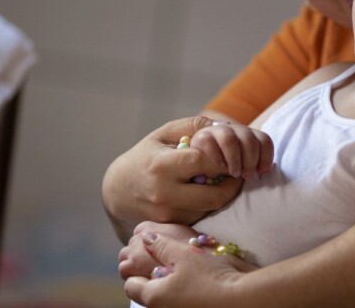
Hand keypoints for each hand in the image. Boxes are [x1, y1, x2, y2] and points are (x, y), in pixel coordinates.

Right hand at [101, 116, 243, 241]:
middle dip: (233, 183)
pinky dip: (208, 205)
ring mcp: (168, 216)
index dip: (225, 158)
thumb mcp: (163, 134)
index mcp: (162, 166)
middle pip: (216, 195)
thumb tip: (226, 126)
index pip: (205, 162)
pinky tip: (203, 193)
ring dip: (222, 195)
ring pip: (211, 209)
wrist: (117, 192)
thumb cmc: (145, 157)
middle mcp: (164, 195)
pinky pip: (201, 218)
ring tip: (219, 180)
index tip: (232, 154)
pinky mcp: (171, 229)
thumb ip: (194, 126)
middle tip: (237, 172)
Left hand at [124, 229, 256, 307]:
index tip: (152, 257)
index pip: (130, 285)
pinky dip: (183, 293)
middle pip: (148, 293)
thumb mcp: (184, 254)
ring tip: (187, 270)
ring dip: (170, 285)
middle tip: (170, 261)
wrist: (242, 300)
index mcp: (154, 297)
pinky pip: (180, 303)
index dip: (137, 269)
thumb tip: (146, 238)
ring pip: (165, 298)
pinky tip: (199, 282)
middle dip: (154, 277)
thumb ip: (161, 245)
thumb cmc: (210, 277)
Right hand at [189, 121, 273, 178]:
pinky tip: (220, 166)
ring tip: (234, 173)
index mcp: (247, 135)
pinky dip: (217, 157)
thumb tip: (262, 173)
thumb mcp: (242, 165)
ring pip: (230, 140)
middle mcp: (233, 129)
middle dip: (251, 160)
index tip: (261, 173)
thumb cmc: (224, 168)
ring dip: (235, 159)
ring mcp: (216, 131)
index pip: (264, 140)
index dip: (266, 157)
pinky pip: (209, 143)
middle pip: (249, 139)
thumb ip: (252, 164)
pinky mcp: (200, 137)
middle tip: (246, 175)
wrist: (197, 162)